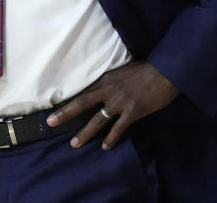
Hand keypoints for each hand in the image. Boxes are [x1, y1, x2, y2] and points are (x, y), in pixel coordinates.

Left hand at [47, 61, 178, 149]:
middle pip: (82, 103)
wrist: (165, 72)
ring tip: (75, 144)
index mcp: (105, 79)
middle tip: (51, 123)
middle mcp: (109, 90)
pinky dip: (111, 138)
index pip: (82, 92)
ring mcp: (120, 102)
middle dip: (66, 114)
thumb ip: (111, 81)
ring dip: (85, 133)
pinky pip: (119, 128)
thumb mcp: (122, 71)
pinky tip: (105, 146)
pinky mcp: (133, 111)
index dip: (67, 101)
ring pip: (98, 119)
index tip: (53, 108)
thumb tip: (101, 89)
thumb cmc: (145, 70)